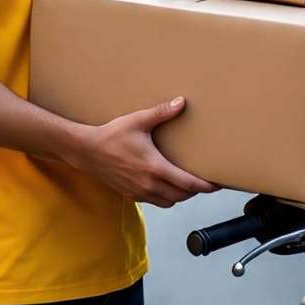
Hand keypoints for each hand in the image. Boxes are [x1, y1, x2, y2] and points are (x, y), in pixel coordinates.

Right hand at [69, 97, 217, 207]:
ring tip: (185, 184)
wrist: (87, 151)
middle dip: (195, 190)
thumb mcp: (138, 121)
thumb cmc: (112, 135)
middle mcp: (150, 184)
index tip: (217, 185)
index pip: (188, 184)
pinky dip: (164, 197)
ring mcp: (140, 192)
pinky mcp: (131, 195)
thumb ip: (162, 112)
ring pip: (169, 202)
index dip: (205, 186)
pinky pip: (155, 202)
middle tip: (204, 182)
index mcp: (156, 168)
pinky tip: (164, 185)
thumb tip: (181, 102)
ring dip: (180, 196)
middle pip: (182, 196)